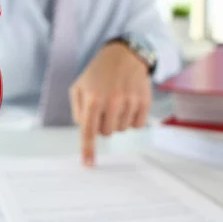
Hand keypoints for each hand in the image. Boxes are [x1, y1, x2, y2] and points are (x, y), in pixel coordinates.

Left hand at [70, 43, 151, 166]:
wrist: (124, 56)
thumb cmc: (98, 74)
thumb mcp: (79, 87)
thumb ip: (77, 111)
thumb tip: (85, 131)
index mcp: (92, 98)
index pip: (88, 131)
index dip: (88, 150)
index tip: (88, 165)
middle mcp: (112, 101)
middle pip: (106, 133)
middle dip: (103, 124)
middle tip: (104, 106)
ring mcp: (130, 101)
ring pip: (122, 130)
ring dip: (118, 120)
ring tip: (117, 101)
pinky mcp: (145, 102)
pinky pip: (137, 125)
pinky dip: (132, 119)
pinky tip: (129, 103)